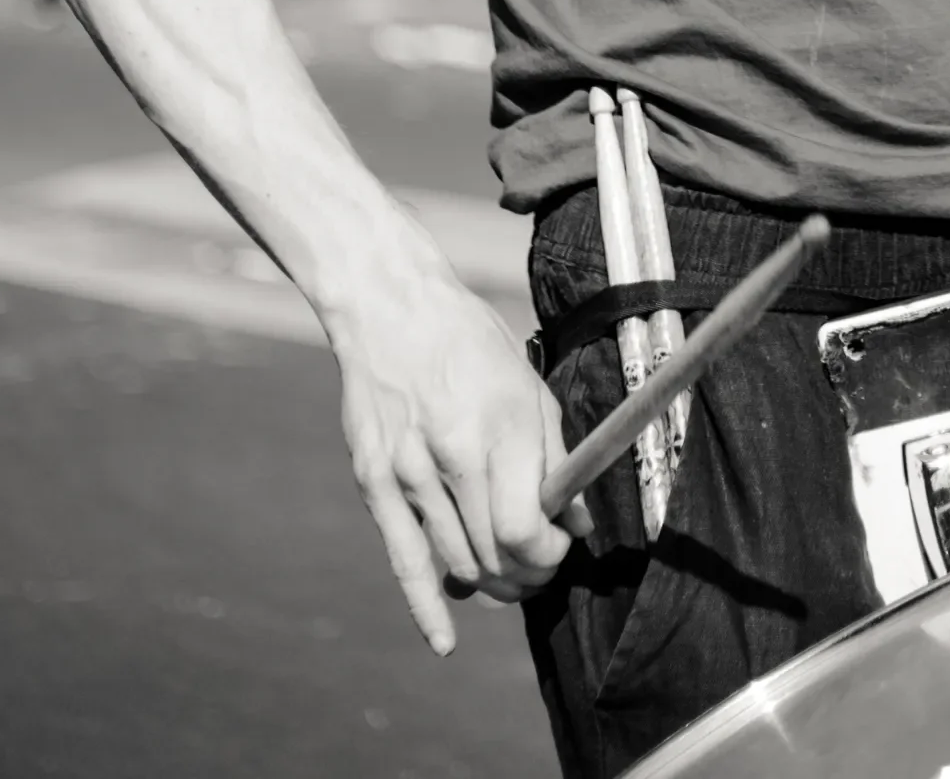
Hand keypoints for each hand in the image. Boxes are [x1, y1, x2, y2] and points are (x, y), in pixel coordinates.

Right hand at [331, 261, 587, 654]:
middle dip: (526, 575)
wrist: (389, 308)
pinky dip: (427, 606)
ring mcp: (408, 471)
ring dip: (491, 585)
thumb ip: (556, 456)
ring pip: (456, 564)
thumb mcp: (527, 385)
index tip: (559, 546)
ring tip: (508, 578)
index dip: (548, 553)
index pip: (525, 528)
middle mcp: (452, 454)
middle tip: (539, 567)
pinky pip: (404, 560)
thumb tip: (575, 522)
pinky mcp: (374, 482)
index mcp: (499, 425)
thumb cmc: (469, 342)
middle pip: (493, 555)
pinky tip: (445, 640)